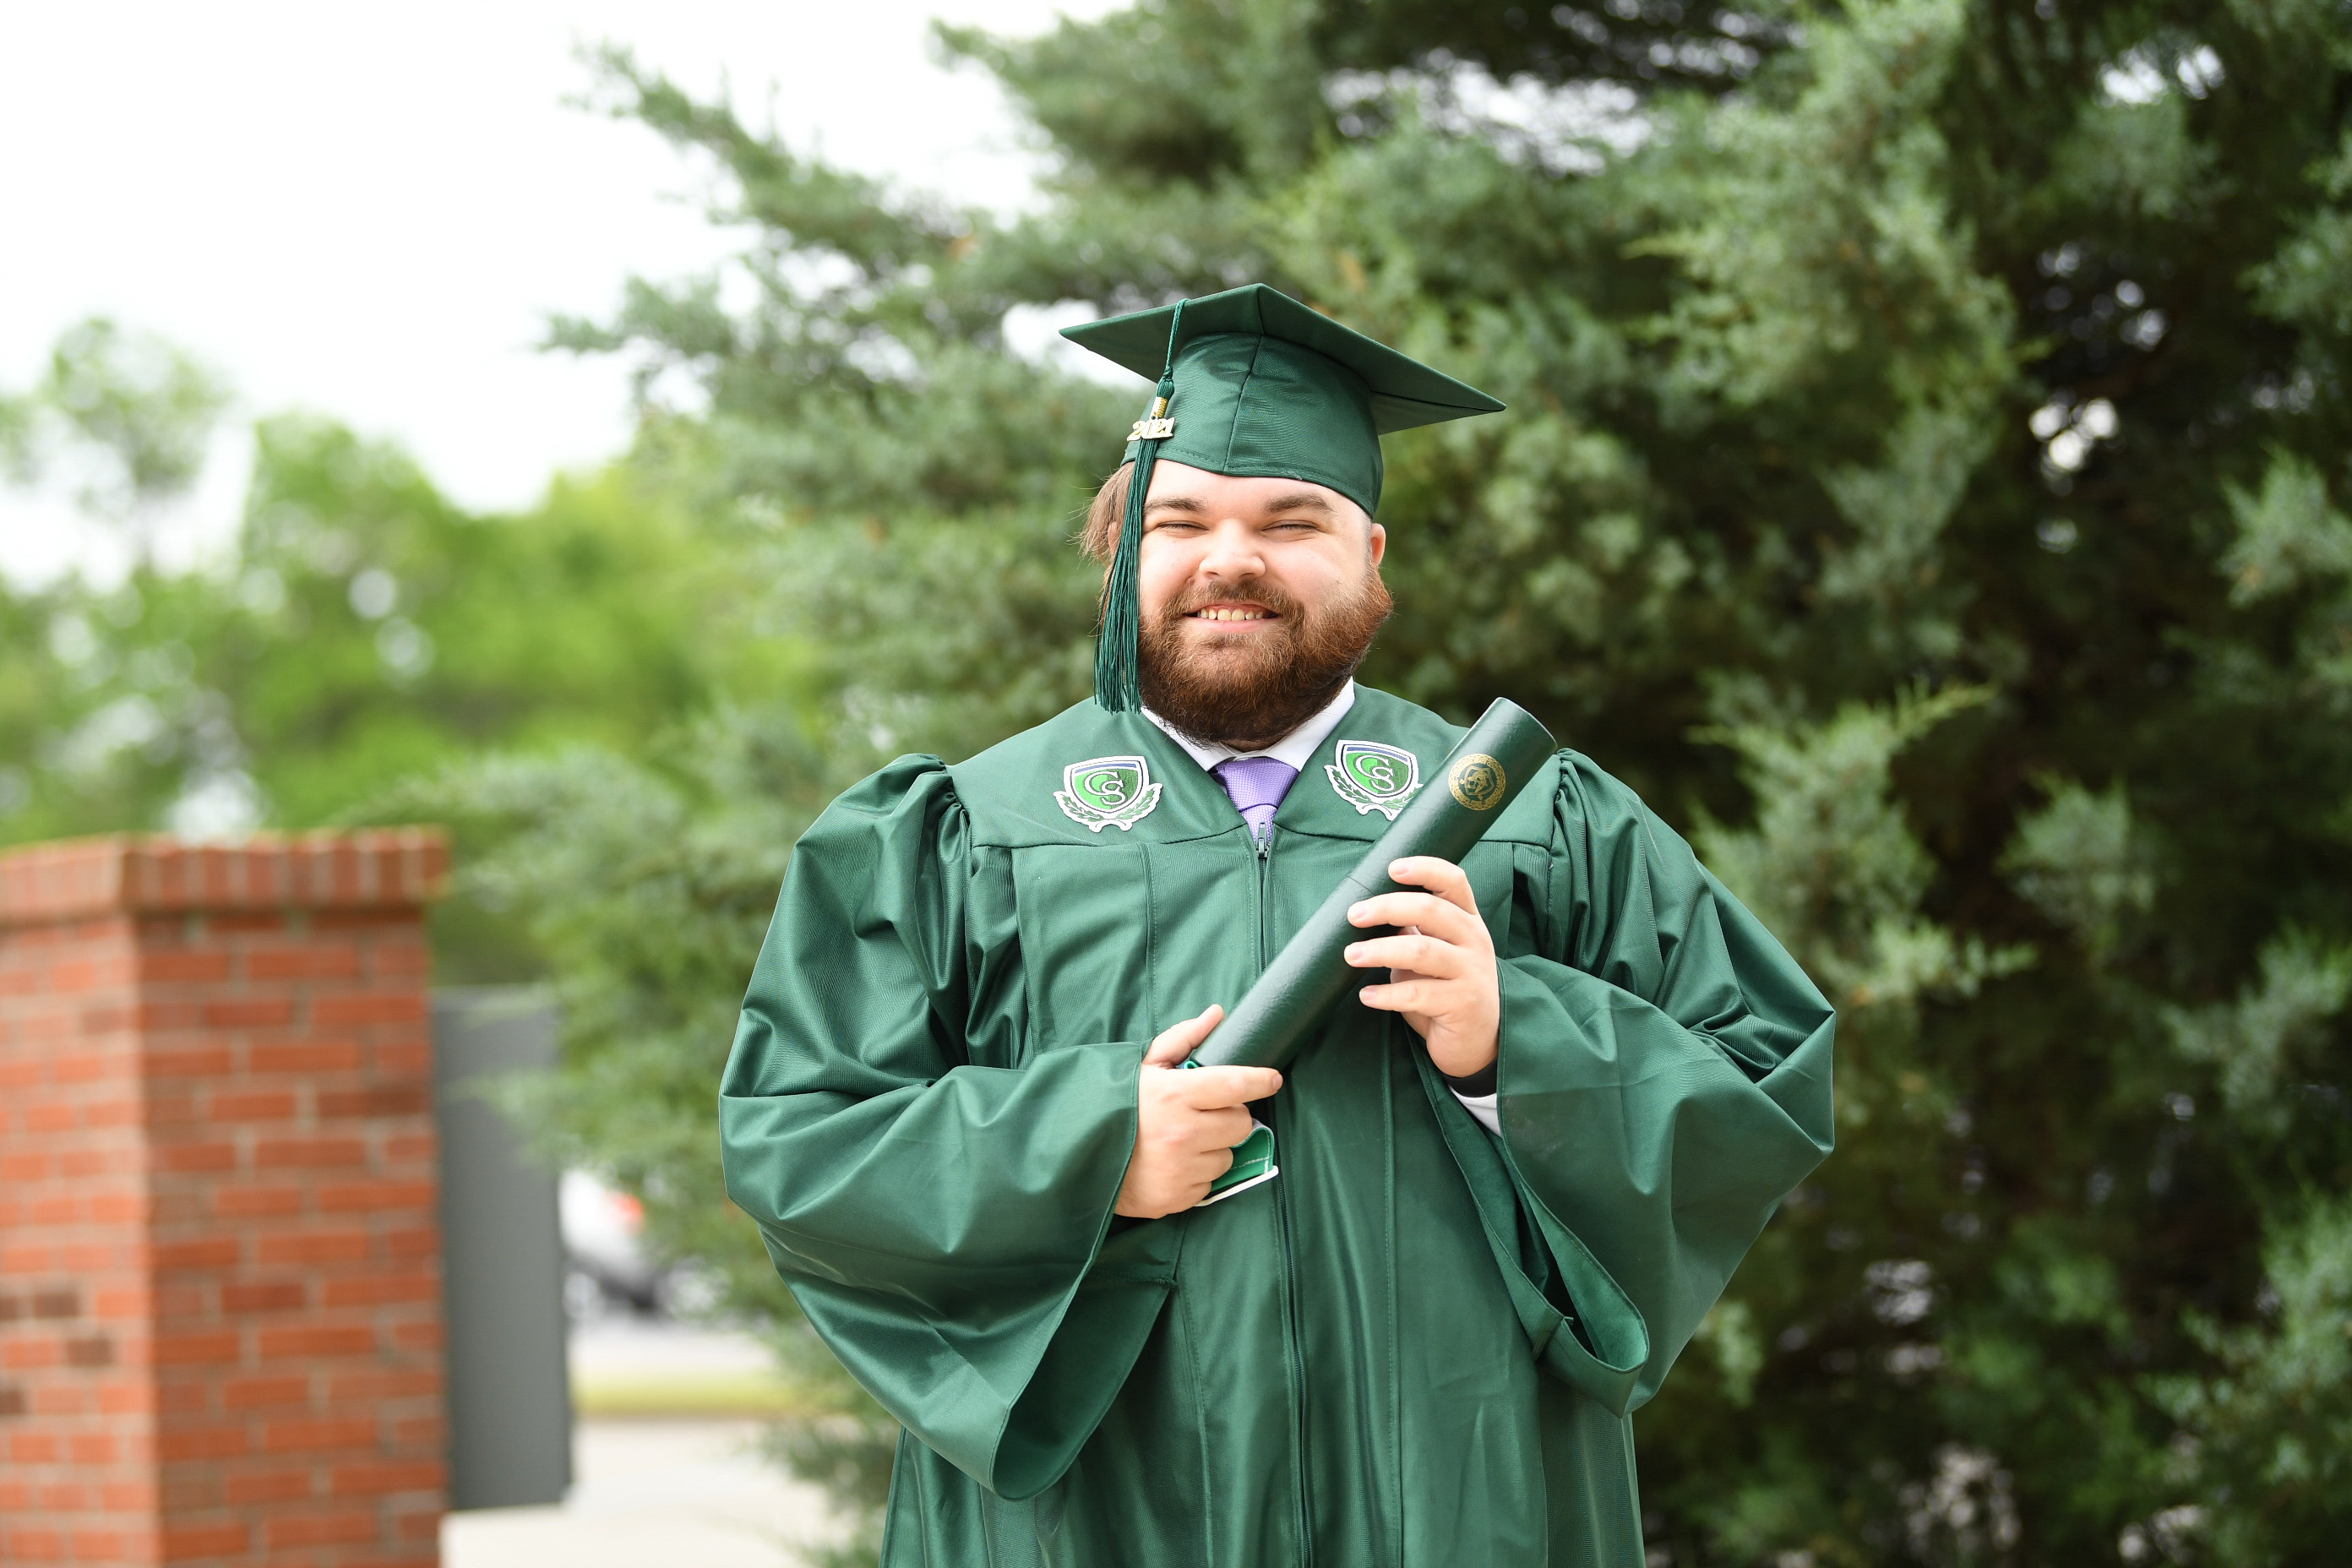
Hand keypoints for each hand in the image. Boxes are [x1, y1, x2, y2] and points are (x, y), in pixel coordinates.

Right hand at [1116, 1005, 1283, 1218]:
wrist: (1074, 1156)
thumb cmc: (1112, 1107)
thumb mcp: (1142, 1067)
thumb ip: (1181, 1039)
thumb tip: (1216, 1015)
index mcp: (1174, 1094)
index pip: (1235, 1084)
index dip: (1259, 1079)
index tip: (1272, 1078)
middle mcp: (1183, 1133)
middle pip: (1240, 1123)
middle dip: (1228, 1116)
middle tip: (1205, 1114)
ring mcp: (1181, 1169)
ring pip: (1227, 1156)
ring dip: (1213, 1148)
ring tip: (1182, 1141)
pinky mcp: (1178, 1197)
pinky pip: (1209, 1184)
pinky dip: (1197, 1174)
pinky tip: (1173, 1164)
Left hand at [1344, 856, 1499, 1080]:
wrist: (1479, 1040)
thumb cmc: (1447, 987)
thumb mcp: (1437, 951)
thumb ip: (1412, 929)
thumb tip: (1366, 909)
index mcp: (1468, 920)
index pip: (1453, 882)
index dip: (1424, 869)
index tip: (1392, 868)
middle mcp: (1474, 941)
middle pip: (1431, 910)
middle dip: (1387, 908)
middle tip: (1354, 915)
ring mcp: (1471, 972)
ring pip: (1421, 951)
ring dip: (1380, 951)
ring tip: (1352, 955)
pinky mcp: (1461, 1004)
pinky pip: (1418, 994)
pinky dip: (1387, 994)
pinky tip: (1367, 995)